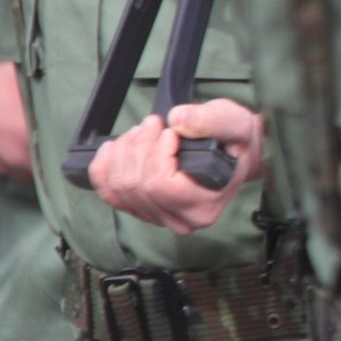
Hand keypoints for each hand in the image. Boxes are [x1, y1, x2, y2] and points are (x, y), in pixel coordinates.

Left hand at [89, 100, 261, 229]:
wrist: (233, 155)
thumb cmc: (235, 142)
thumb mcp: (236, 124)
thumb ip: (211, 120)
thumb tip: (178, 120)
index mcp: (204, 206)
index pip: (160, 186)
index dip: (157, 153)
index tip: (170, 132)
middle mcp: (180, 220)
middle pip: (134, 185)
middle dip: (138, 146)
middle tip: (153, 124)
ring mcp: (157, 218)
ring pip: (117, 187)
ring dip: (123, 151)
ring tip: (142, 132)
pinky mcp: (139, 210)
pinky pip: (106, 191)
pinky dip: (104, 165)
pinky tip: (117, 147)